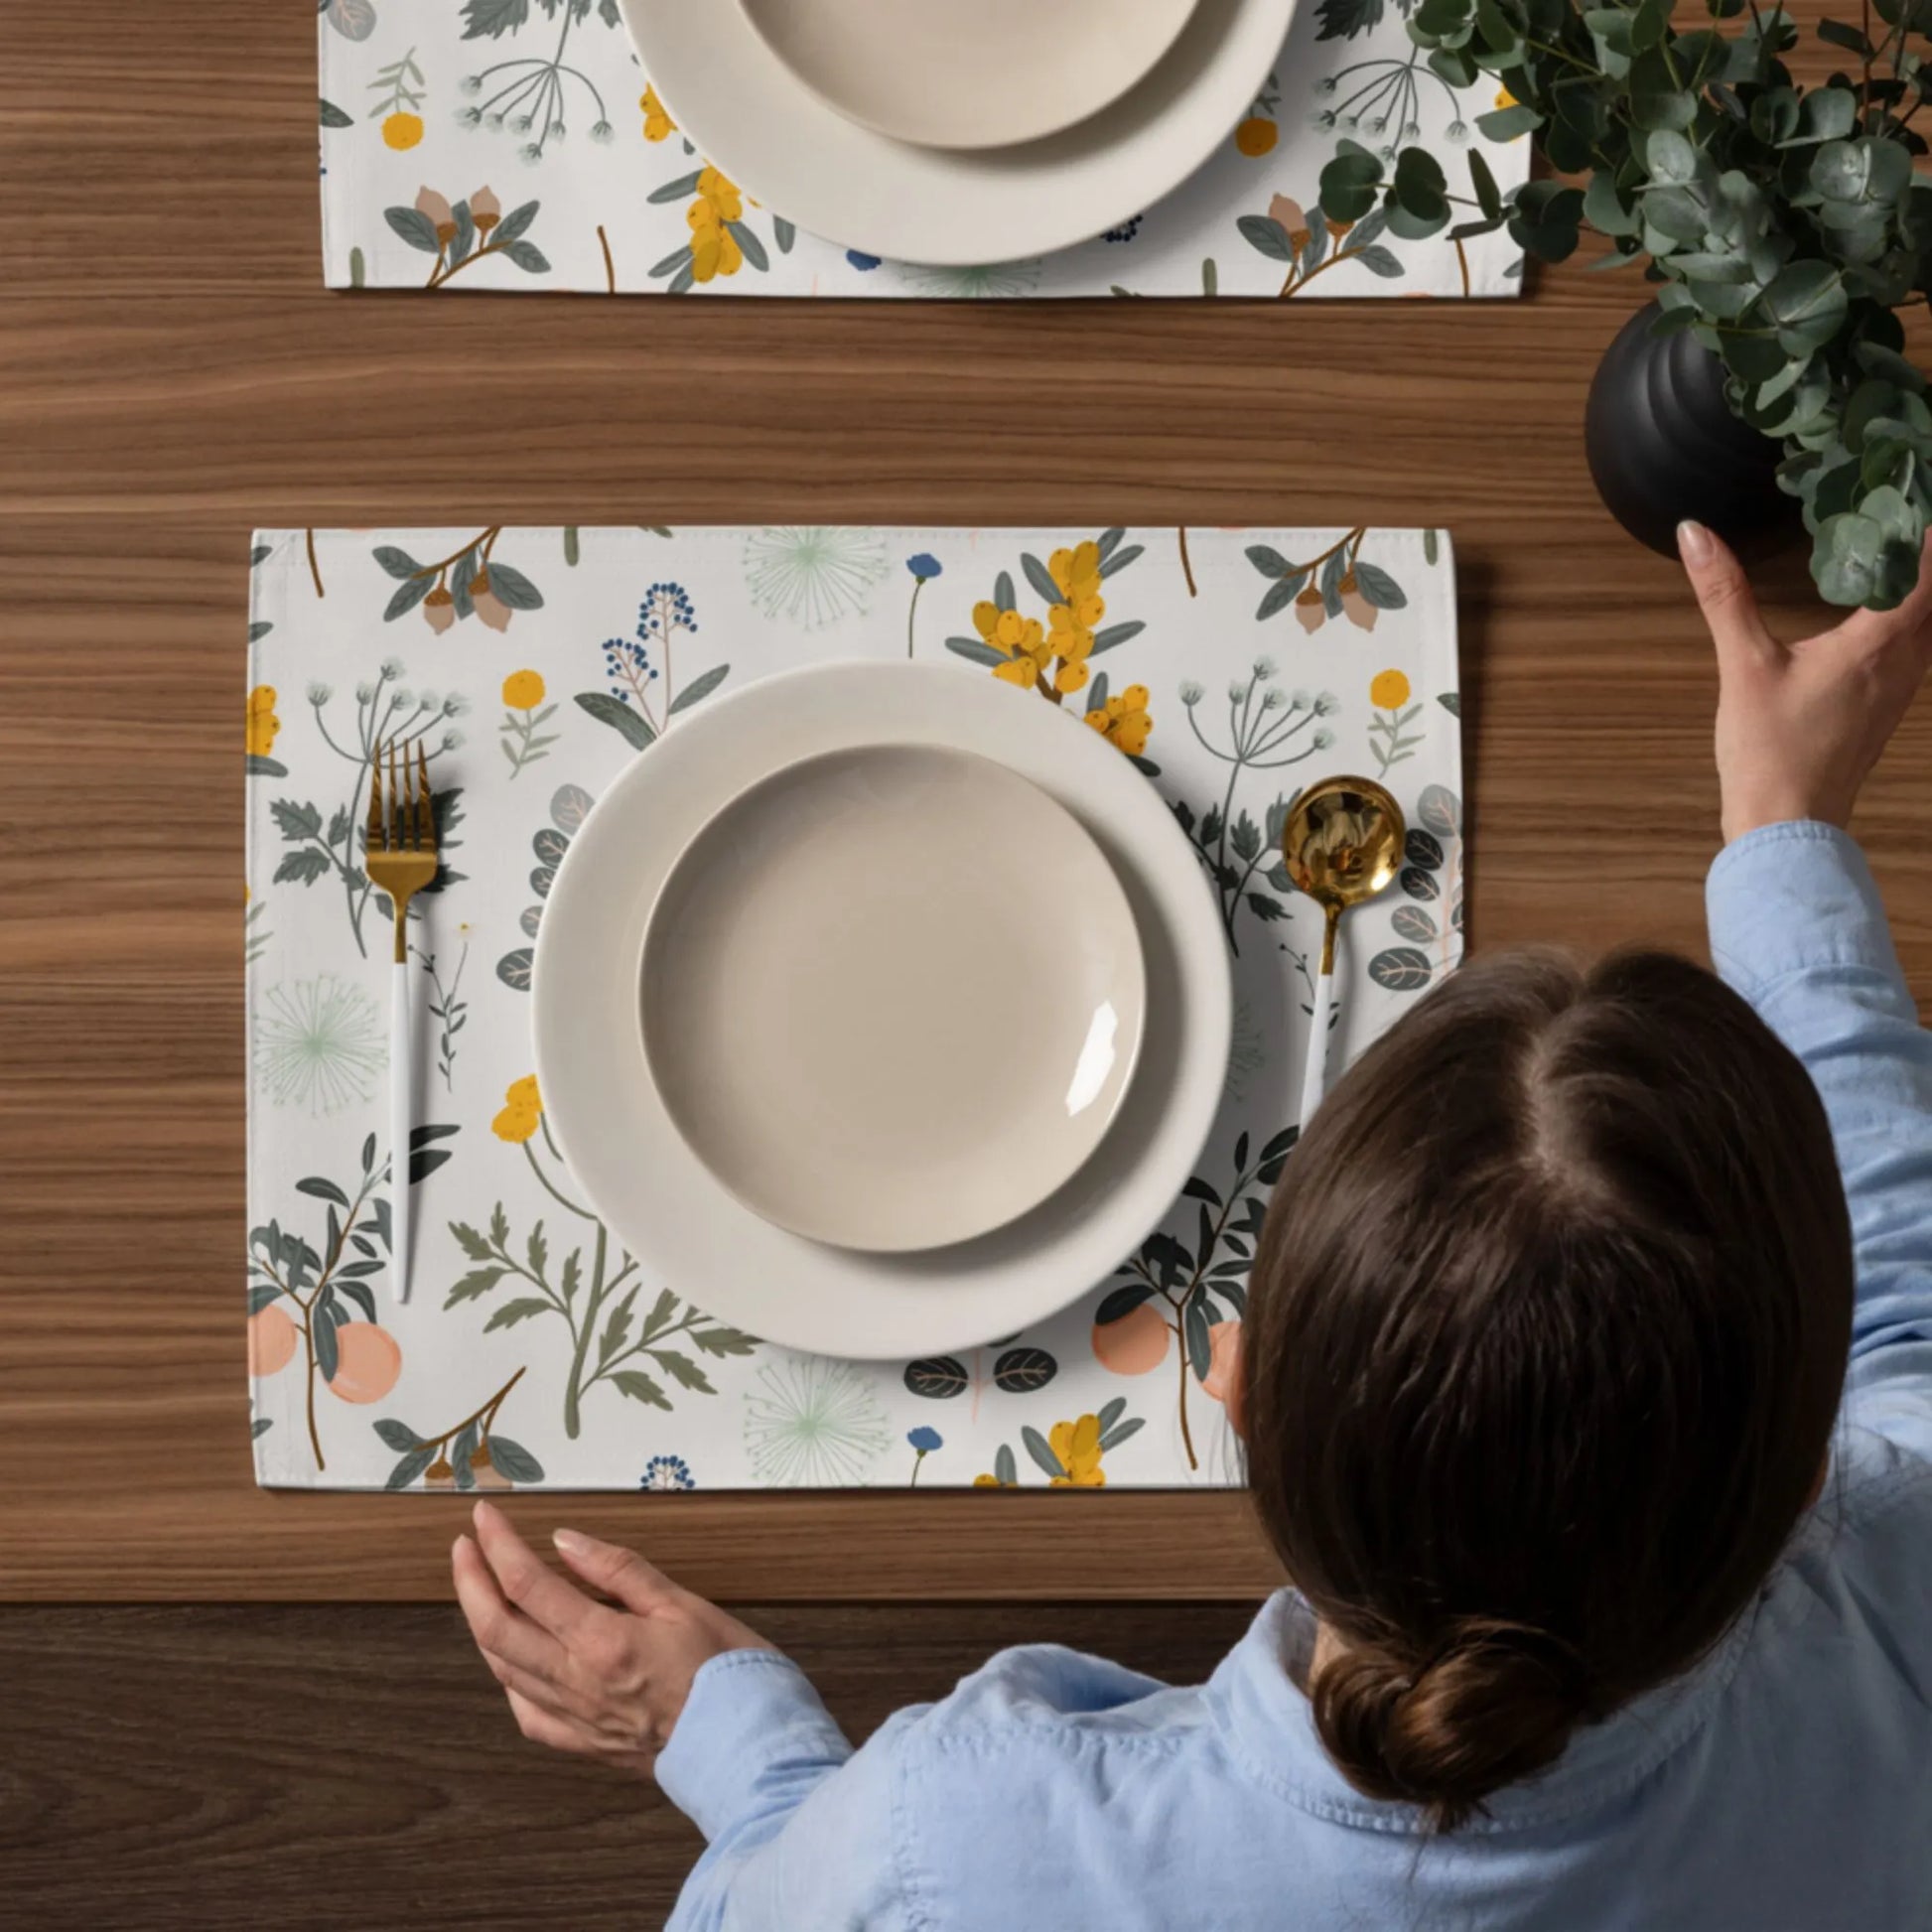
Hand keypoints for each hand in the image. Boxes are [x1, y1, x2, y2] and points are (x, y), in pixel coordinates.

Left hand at [452, 1499, 773, 1773]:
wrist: (749, 1749)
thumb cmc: (728, 1673)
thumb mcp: (683, 1603)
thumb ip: (620, 1571)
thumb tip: (566, 1542)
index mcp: (601, 1641)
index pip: (527, 1583)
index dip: (498, 1544)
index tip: (486, 1515)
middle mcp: (576, 1683)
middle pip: (496, 1628)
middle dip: (470, 1581)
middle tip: (464, 1545)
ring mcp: (575, 1718)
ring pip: (503, 1669)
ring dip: (481, 1624)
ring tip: (479, 1590)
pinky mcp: (584, 1744)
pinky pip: (526, 1713)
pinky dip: (508, 1679)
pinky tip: (511, 1662)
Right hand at [1678, 520, 1931, 842]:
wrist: (1787, 826)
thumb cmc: (1771, 751)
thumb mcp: (1743, 666)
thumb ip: (1724, 595)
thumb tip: (1695, 532)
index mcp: (1879, 643)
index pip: (1927, 569)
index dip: (1924, 530)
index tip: (1907, 493)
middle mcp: (1905, 662)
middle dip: (1925, 556)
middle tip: (1899, 515)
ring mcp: (1901, 689)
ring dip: (1922, 587)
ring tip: (1896, 552)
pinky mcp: (1886, 709)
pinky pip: (1917, 649)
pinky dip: (1912, 618)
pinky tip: (1880, 614)